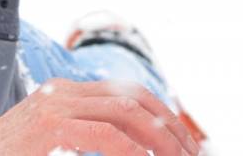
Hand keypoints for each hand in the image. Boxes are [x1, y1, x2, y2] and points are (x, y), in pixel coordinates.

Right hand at [0, 79, 201, 155]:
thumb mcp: (51, 143)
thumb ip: (86, 137)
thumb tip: (132, 149)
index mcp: (66, 93)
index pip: (127, 94)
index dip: (162, 115)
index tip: (183, 140)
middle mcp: (63, 92)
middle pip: (133, 98)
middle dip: (169, 126)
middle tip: (192, 153)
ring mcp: (56, 106)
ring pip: (126, 113)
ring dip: (160, 138)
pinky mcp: (51, 127)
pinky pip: (105, 136)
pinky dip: (131, 150)